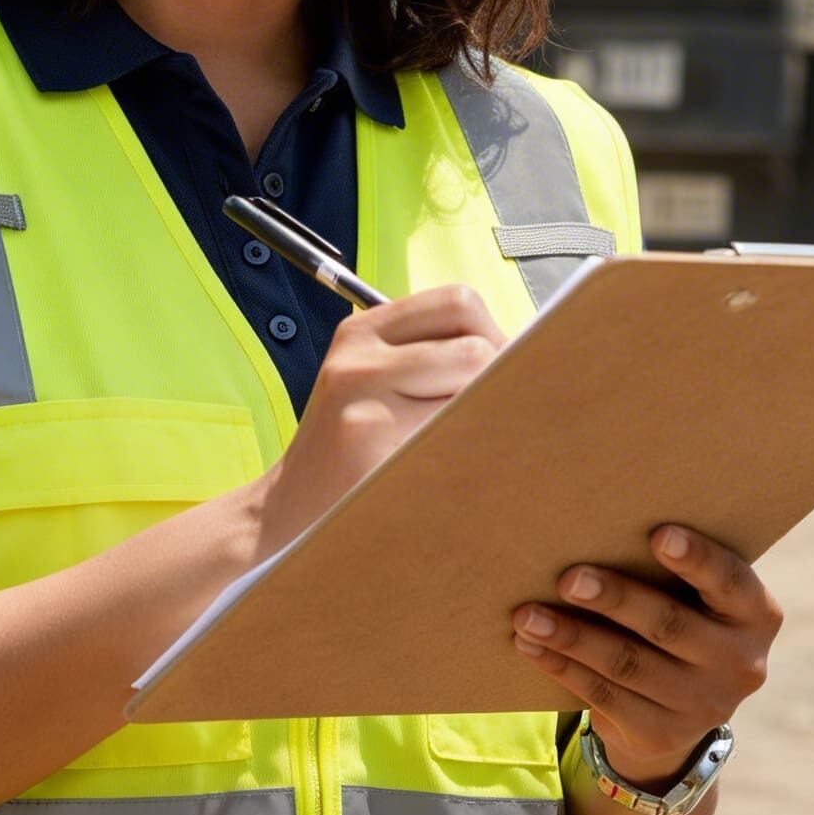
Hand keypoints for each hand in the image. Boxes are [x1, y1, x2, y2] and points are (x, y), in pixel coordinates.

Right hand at [257, 286, 505, 550]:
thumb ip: (431, 353)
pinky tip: (452, 471)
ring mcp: (364, 407)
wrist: (287, 512)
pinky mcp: (374, 454)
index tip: (499, 369)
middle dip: (500, 379)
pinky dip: (470, 457)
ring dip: (488, 421)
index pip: (459, 302)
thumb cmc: (348, 447)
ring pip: (474, 397)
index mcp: (364, 330)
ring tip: (469, 443)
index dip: (493, 334)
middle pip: (476, 349)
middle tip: (492, 412)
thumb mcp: (372, 379)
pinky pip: (455, 444)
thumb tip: (526, 349)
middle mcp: (359, 358)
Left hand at [511, 525, 782, 787]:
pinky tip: (531, 644)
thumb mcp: (697, 595)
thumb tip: (597, 525)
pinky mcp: (661, 734)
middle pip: (669, 625)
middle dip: (615, 599)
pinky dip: (562, 666)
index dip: (697, 558)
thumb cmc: (683, 613)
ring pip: (627, 665)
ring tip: (528, 615)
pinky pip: (603, 696)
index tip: (658, 534)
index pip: (729, 581)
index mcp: (756, 615)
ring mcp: (702, 706)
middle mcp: (739, 664)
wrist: (683, 704)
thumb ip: (673, 569)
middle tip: (568, 578)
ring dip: (572, 637)